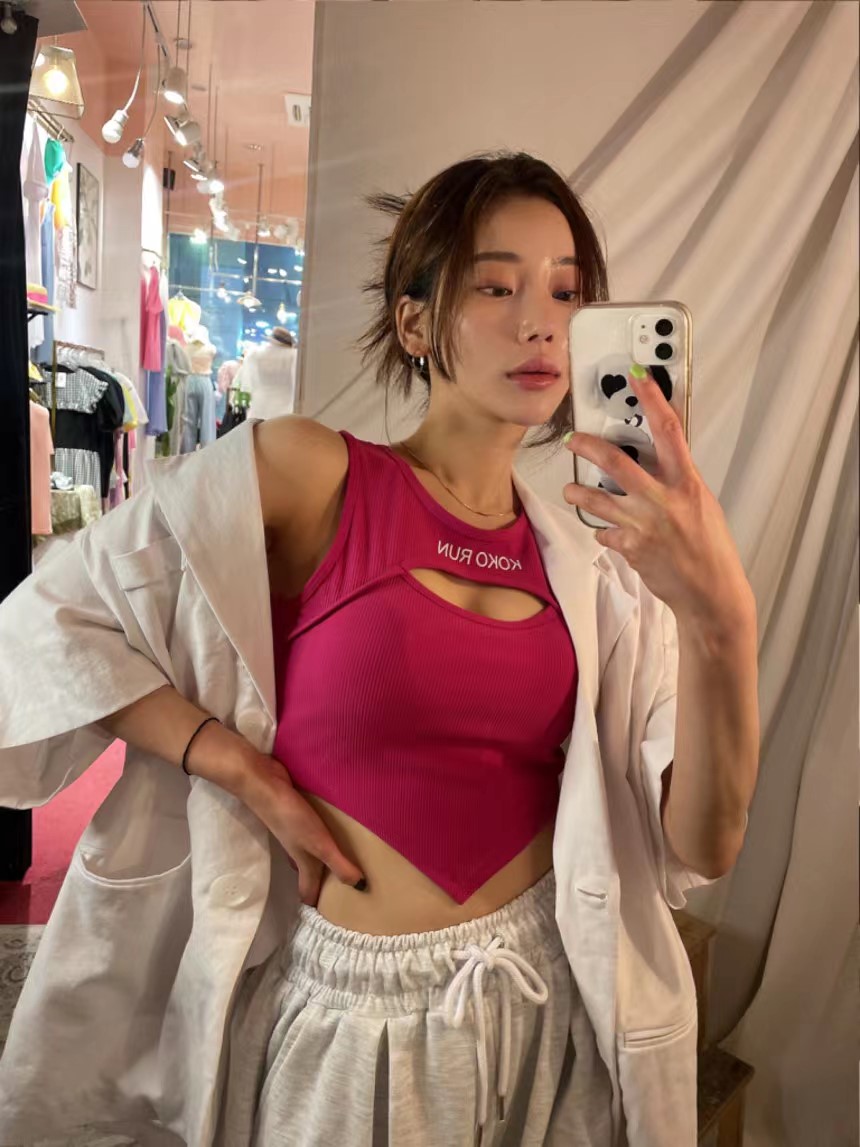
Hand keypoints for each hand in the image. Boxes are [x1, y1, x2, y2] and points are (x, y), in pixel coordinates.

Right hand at [233, 749, 365, 905]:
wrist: (264, 786)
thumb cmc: (292, 819)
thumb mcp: (319, 845)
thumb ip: (339, 864)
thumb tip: (360, 888)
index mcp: (303, 862)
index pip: (307, 890)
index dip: (315, 904)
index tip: (327, 917)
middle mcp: (297, 850)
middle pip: (309, 872)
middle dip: (322, 882)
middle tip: (341, 887)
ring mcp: (295, 832)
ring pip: (309, 851)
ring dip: (322, 858)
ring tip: (341, 857)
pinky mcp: (296, 814)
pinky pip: (311, 830)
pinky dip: (320, 833)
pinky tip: (329, 825)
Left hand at [562, 368, 754, 625]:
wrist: (710, 593)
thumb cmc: (711, 547)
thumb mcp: (702, 504)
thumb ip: (677, 481)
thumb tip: (656, 459)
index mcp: (687, 483)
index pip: (669, 430)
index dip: (653, 399)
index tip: (638, 377)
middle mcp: (664, 500)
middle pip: (617, 462)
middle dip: (588, 446)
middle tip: (573, 440)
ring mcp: (644, 525)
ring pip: (598, 499)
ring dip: (579, 493)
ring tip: (571, 490)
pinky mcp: (631, 548)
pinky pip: (605, 532)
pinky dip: (604, 530)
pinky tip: (607, 531)